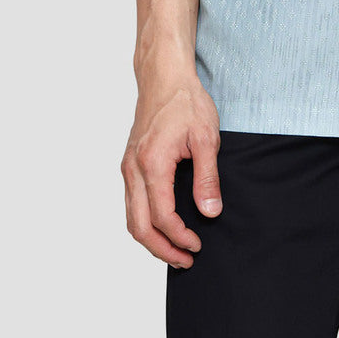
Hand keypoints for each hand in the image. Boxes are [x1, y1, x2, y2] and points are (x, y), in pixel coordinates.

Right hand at [121, 74, 222, 267]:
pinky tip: (162, 226)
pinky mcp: (129, 164)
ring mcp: (128, 167)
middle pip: (139, 226)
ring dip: (151, 240)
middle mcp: (133, 169)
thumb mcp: (205, 137)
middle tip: (185, 260)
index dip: (180, 237)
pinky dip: (145, 222)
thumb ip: (207, 177)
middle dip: (162, 250)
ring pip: (131, 218)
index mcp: (152, 164)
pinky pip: (132, 203)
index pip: (162, 216)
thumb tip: (210, 212)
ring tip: (175, 251)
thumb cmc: (184, 101)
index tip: (198, 245)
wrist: (163, 76)